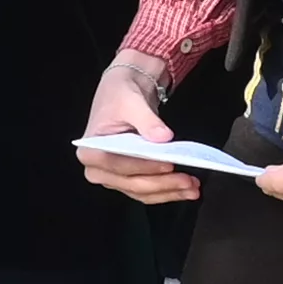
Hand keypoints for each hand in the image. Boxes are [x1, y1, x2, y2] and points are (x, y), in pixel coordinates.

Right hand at [72, 51, 194, 199]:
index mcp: (90, 150)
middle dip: (162, 183)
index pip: (116, 164)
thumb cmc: (120, 95)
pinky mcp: (128, 179)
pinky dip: (167, 190)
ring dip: (169, 191)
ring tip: (193, 188)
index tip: (168, 164)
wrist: (124, 92)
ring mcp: (113, 177)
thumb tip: (163, 137)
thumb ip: (147, 121)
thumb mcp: (132, 102)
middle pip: (131, 182)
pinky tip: (186, 189)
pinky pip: (148, 191)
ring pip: (142, 191)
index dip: (143, 167)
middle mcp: (98, 169)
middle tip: (188, 181)